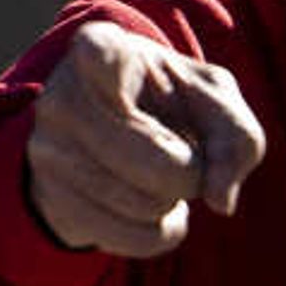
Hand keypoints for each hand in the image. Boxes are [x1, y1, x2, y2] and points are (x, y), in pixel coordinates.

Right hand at [22, 21, 267, 257]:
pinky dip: (161, 232)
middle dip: (191, 172)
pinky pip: (132, 238)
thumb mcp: (213, 98)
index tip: (104, 59)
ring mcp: (49, 151)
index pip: (96, 53)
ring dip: (173, 202)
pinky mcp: (52, 200)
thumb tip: (220, 200)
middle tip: (186, 157)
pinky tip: (151, 210)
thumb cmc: (172, 101)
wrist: (114, 132)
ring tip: (160, 177)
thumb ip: (236, 134)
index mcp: (100, 48)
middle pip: (156, 162)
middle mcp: (61, 97)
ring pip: (144, 205)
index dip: (108, 63)